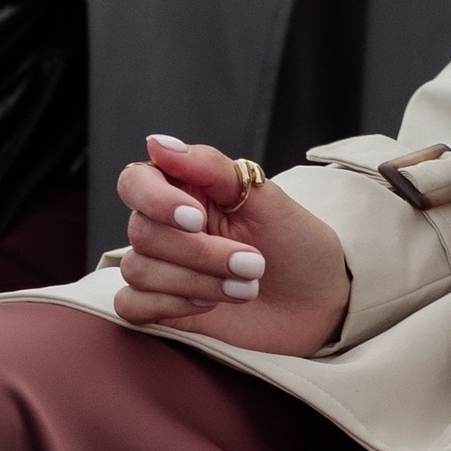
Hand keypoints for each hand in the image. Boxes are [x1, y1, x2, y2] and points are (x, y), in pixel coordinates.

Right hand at [111, 136, 350, 352]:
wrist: (319, 303)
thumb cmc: (295, 244)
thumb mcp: (266, 198)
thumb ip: (210, 167)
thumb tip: (157, 143)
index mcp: (186, 189)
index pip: (135, 182)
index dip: (156, 200)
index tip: (198, 220)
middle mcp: (167, 226)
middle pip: (142, 232)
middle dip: (200, 253)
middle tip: (253, 264)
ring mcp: (163, 268)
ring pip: (138, 270)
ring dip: (196, 282)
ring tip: (246, 288)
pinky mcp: (163, 307)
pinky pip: (130, 306)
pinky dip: (168, 306)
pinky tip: (208, 305)